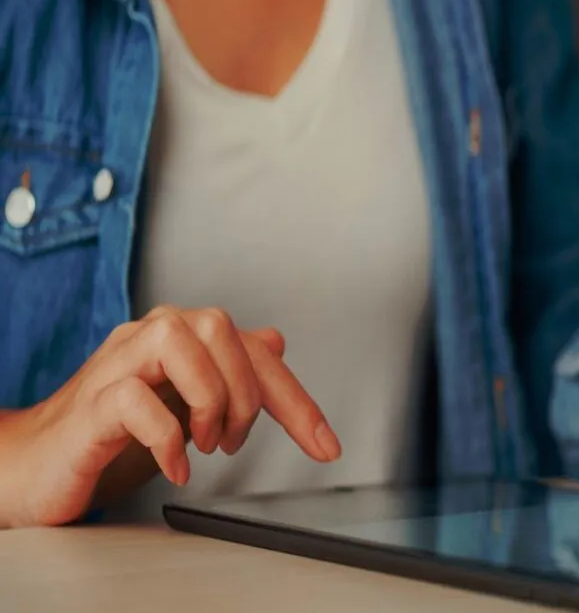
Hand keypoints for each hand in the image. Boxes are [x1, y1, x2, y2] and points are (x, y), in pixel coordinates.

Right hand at [0, 306, 340, 527]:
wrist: (38, 465)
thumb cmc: (113, 434)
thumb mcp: (186, 404)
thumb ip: (229, 372)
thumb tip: (273, 340)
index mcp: (179, 338)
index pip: (252, 349)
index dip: (296, 399)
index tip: (326, 446)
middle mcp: (147, 339)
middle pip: (219, 327)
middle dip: (245, 392)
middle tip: (232, 440)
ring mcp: (115, 366)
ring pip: (176, 340)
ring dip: (207, 398)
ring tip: (204, 443)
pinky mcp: (89, 406)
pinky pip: (132, 398)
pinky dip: (166, 437)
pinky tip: (175, 465)